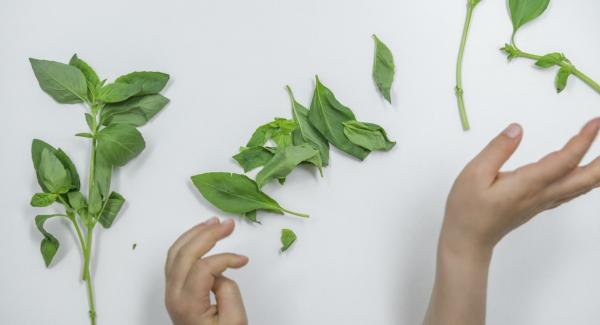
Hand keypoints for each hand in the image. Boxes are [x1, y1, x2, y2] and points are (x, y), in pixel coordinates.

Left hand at [165, 217, 248, 324]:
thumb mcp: (235, 321)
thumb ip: (228, 291)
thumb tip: (220, 271)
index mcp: (187, 305)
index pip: (202, 267)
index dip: (224, 258)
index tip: (243, 260)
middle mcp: (174, 295)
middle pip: (184, 254)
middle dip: (207, 234)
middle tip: (229, 224)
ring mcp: (171, 291)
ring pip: (175, 252)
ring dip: (195, 233)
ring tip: (214, 222)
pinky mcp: (175, 288)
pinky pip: (176, 258)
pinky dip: (188, 242)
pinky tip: (202, 234)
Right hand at [424, 118, 599, 324]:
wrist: (468, 240)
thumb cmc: (468, 209)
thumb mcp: (474, 174)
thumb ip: (497, 149)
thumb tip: (517, 129)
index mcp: (528, 184)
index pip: (565, 160)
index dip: (583, 141)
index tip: (595, 122)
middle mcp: (542, 194)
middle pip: (586, 178)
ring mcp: (542, 201)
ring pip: (582, 186)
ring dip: (598, 170)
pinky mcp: (538, 204)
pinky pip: (571, 191)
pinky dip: (586, 179)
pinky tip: (586, 173)